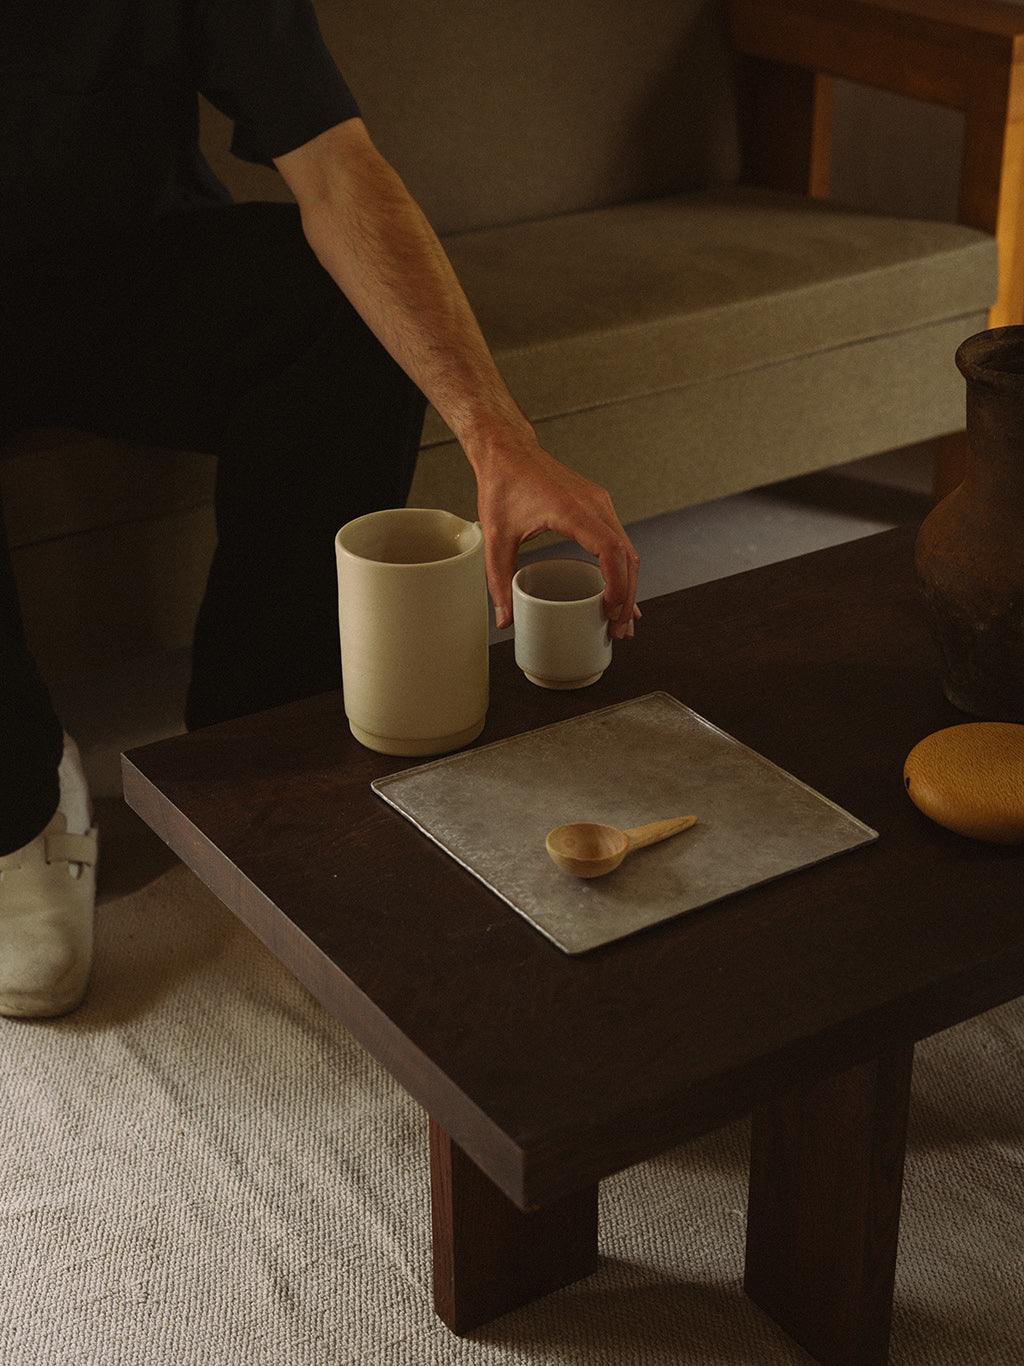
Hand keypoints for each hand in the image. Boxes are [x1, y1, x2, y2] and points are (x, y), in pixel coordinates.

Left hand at [474, 439, 639, 638]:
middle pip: (626, 555)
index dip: (617, 585)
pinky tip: (620, 592)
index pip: (610, 550)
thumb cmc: (502, 484)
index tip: (610, 612)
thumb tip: (506, 619)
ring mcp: (599, 503)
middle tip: (619, 630)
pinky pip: (618, 541)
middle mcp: (594, 504)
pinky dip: (622, 568)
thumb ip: (499, 579)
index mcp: (572, 509)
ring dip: (628, 584)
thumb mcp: (495, 536)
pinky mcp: (597, 506)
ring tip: (621, 620)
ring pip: (627, 549)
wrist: (507, 449)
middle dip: (627, 596)